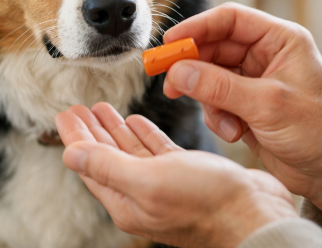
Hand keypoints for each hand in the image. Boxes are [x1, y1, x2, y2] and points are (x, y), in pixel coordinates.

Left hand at [55, 103, 297, 247]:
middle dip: (91, 131)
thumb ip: (108, 166)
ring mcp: (164, 184)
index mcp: (127, 201)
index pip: (90, 164)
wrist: (257, 214)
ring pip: (131, 151)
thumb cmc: (207, 203)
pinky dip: (144, 134)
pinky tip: (136, 120)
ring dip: (115, 129)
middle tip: (77, 107)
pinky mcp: (187, 174)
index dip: (76, 138)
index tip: (64, 114)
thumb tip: (68, 154)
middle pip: (106, 156)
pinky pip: (156, 151)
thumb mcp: (149, 181)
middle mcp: (142, 194)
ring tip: (101, 107)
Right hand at [162, 3, 321, 225]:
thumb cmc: (320, 132)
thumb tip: (178, 72)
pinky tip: (235, 133)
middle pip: (215, 48)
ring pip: (211, 77)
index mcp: (281, 40)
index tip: (171, 42)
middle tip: (169, 82)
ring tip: (224, 121)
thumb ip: (220, 86)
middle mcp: (267, 56)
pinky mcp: (248, 107)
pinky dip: (218, 117)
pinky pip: (216, 101)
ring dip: (209, 99)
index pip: (231, 19)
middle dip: (193, 66)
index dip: (198, 27)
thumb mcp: (268, 105)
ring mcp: (256, 82)